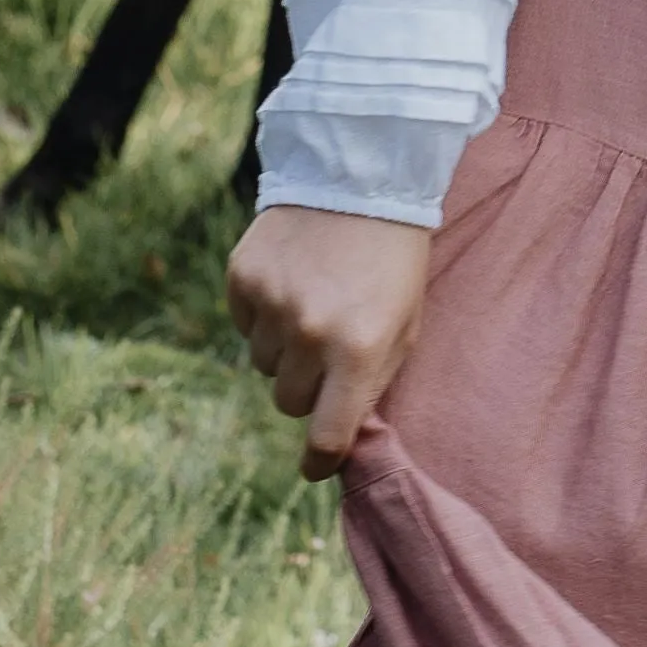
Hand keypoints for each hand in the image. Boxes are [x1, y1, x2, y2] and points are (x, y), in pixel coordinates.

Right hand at [225, 206, 434, 477]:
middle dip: (307, 386)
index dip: (320, 461)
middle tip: (328, 348)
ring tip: (312, 303)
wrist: (361, 179)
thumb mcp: (404, 326)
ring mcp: (271, 305)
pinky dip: (262, 314)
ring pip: (262, 364)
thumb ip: (372, 382)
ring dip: (284, 349)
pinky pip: (243, 324)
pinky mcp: (242, 278)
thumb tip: (341, 432)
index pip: (328, 436)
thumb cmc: (393, 262)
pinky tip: (290, 281)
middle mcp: (310, 334)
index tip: (315, 467)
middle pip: (288, 401)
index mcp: (358, 352)